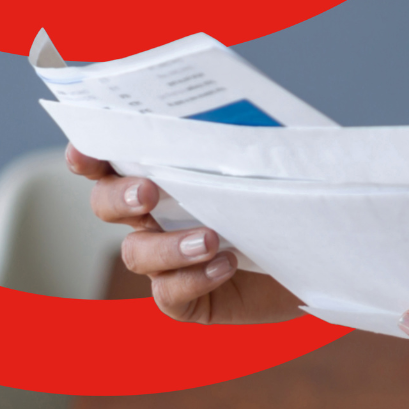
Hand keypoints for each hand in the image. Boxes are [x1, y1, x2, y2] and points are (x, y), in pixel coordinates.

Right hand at [66, 144, 303, 325]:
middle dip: (118, 197)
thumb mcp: (269, 155)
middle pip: (107, 205)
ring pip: (137, 253)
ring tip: (209, 239)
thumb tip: (237, 110)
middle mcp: (155, 215)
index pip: (111, 159)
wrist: (324, 248)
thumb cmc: (291, 191)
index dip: (88, 155)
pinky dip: (193, 278)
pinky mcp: (188, 298)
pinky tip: (226, 264)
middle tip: (148, 193)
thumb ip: (244, 134)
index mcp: (165, 172)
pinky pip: (170, 294)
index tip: (83, 153)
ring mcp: (167, 260)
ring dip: (167, 246)